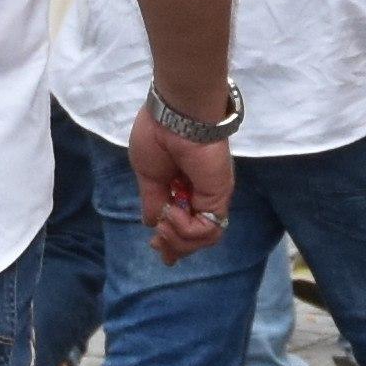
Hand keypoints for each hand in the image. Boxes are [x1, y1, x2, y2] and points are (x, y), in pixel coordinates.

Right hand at [128, 116, 233, 260]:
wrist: (175, 118)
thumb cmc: (157, 137)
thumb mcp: (148, 176)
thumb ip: (153, 202)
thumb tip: (152, 223)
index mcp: (181, 187)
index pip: (182, 222)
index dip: (170, 239)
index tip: (155, 246)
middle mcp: (199, 194)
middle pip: (195, 236)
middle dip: (175, 247)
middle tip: (158, 245)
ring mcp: (210, 197)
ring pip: (203, 238)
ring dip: (178, 240)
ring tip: (164, 226)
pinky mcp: (218, 198)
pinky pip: (207, 229)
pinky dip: (186, 230)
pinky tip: (172, 216)